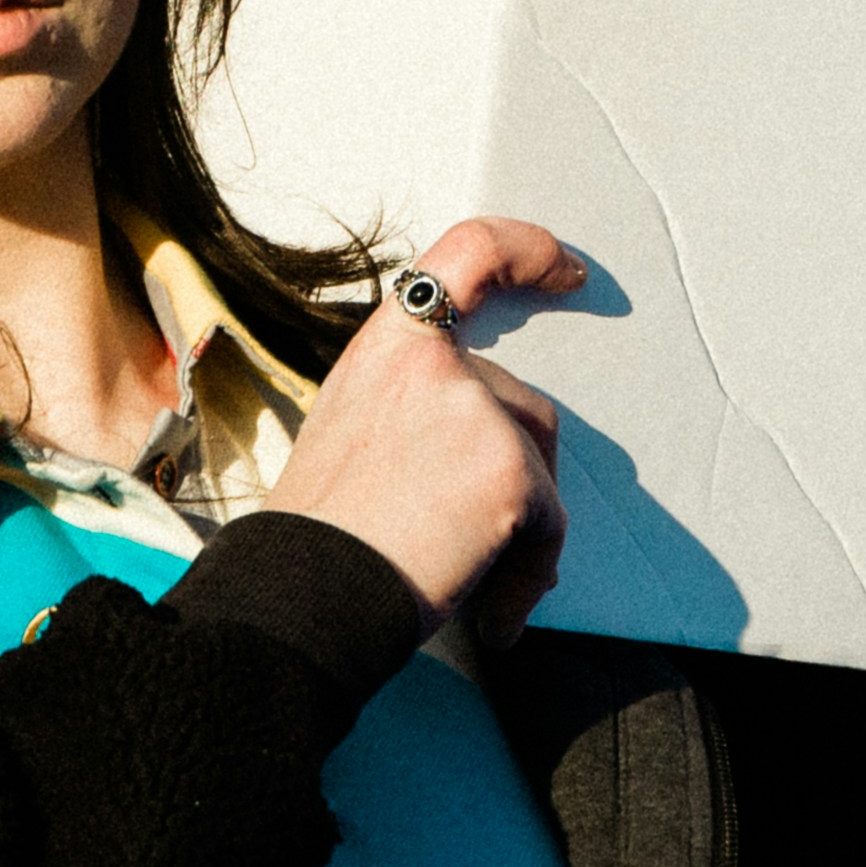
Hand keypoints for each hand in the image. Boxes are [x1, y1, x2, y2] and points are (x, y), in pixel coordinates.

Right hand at [268, 216, 592, 652]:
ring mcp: (475, 411)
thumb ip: (417, 412)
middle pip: (523, 407)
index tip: (564, 269)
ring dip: (522, 532)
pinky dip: (528, 574)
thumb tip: (491, 452)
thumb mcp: (353, 434)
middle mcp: (432, 366)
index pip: (466, 254)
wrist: (300, 599)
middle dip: (516, 477)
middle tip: (471, 546)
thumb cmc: (319, 541)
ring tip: (474, 587)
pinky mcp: (509, 468)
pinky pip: (550, 523)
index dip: (525, 249)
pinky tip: (492, 617)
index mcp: (387, 350)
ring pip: (538, 470)